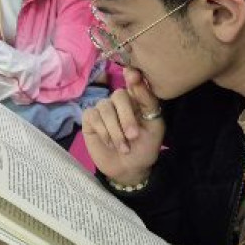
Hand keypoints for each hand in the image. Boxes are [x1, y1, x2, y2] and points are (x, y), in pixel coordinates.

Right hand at [81, 67, 164, 185]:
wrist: (129, 169)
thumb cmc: (144, 147)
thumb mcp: (154, 127)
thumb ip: (148, 102)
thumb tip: (135, 75)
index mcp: (137, 99)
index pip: (134, 81)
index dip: (132, 77)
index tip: (132, 75)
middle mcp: (119, 101)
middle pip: (118, 96)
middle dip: (126, 117)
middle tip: (133, 136)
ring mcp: (103, 108)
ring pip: (105, 108)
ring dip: (115, 131)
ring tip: (123, 148)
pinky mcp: (89, 119)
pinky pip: (92, 116)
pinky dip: (103, 132)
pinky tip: (110, 143)